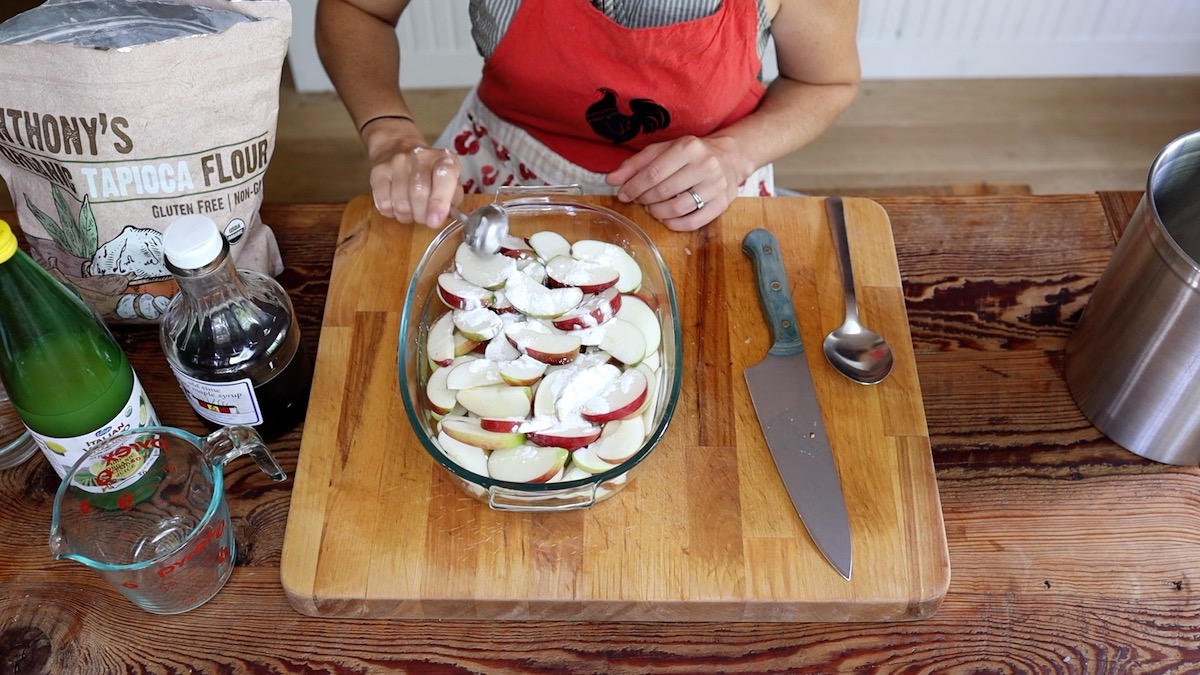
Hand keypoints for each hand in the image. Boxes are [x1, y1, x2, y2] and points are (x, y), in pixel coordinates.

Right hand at [363, 119, 462, 227]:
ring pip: (400, 203)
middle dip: (422, 216)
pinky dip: (391, 212)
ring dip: (407, 215)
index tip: (435, 220)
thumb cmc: (429, 173)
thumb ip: (453, 200)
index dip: (439, 202)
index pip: (444, 177)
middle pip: (419, 195)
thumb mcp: (450, 181)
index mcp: (444, 159)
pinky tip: (396, 204)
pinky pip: (383, 203)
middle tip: (424, 217)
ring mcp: (397, 162)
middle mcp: (420, 157)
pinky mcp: (378, 171)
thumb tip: (444, 216)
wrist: (397, 147)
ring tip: (410, 210)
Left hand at [606, 135, 748, 230]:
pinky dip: (673, 224)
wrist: (730, 157)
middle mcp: (705, 165)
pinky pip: (693, 222)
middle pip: (664, 192)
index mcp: (688, 147)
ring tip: (652, 208)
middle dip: (644, 200)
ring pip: (677, 208)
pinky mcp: (722, 204)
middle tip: (639, 200)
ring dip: (657, 212)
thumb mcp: (663, 151)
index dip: (633, 187)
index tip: (623, 194)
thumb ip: (636, 164)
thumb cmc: (690, 155)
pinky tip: (666, 218)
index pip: (653, 173)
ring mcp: (716, 186)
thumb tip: (611, 180)